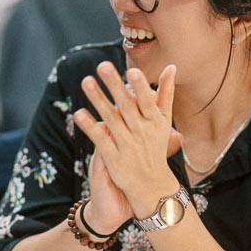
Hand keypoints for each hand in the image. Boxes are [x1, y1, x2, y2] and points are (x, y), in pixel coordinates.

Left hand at [72, 62, 179, 220]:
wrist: (151, 185)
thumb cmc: (156, 146)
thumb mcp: (164, 121)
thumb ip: (166, 93)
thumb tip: (171, 66)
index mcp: (155, 121)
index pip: (147, 101)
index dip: (140, 87)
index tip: (132, 71)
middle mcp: (141, 131)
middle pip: (126, 106)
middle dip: (115, 86)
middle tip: (102, 65)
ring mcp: (126, 144)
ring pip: (110, 118)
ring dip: (98, 100)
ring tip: (85, 81)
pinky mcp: (113, 156)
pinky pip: (100, 138)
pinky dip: (90, 126)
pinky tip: (78, 113)